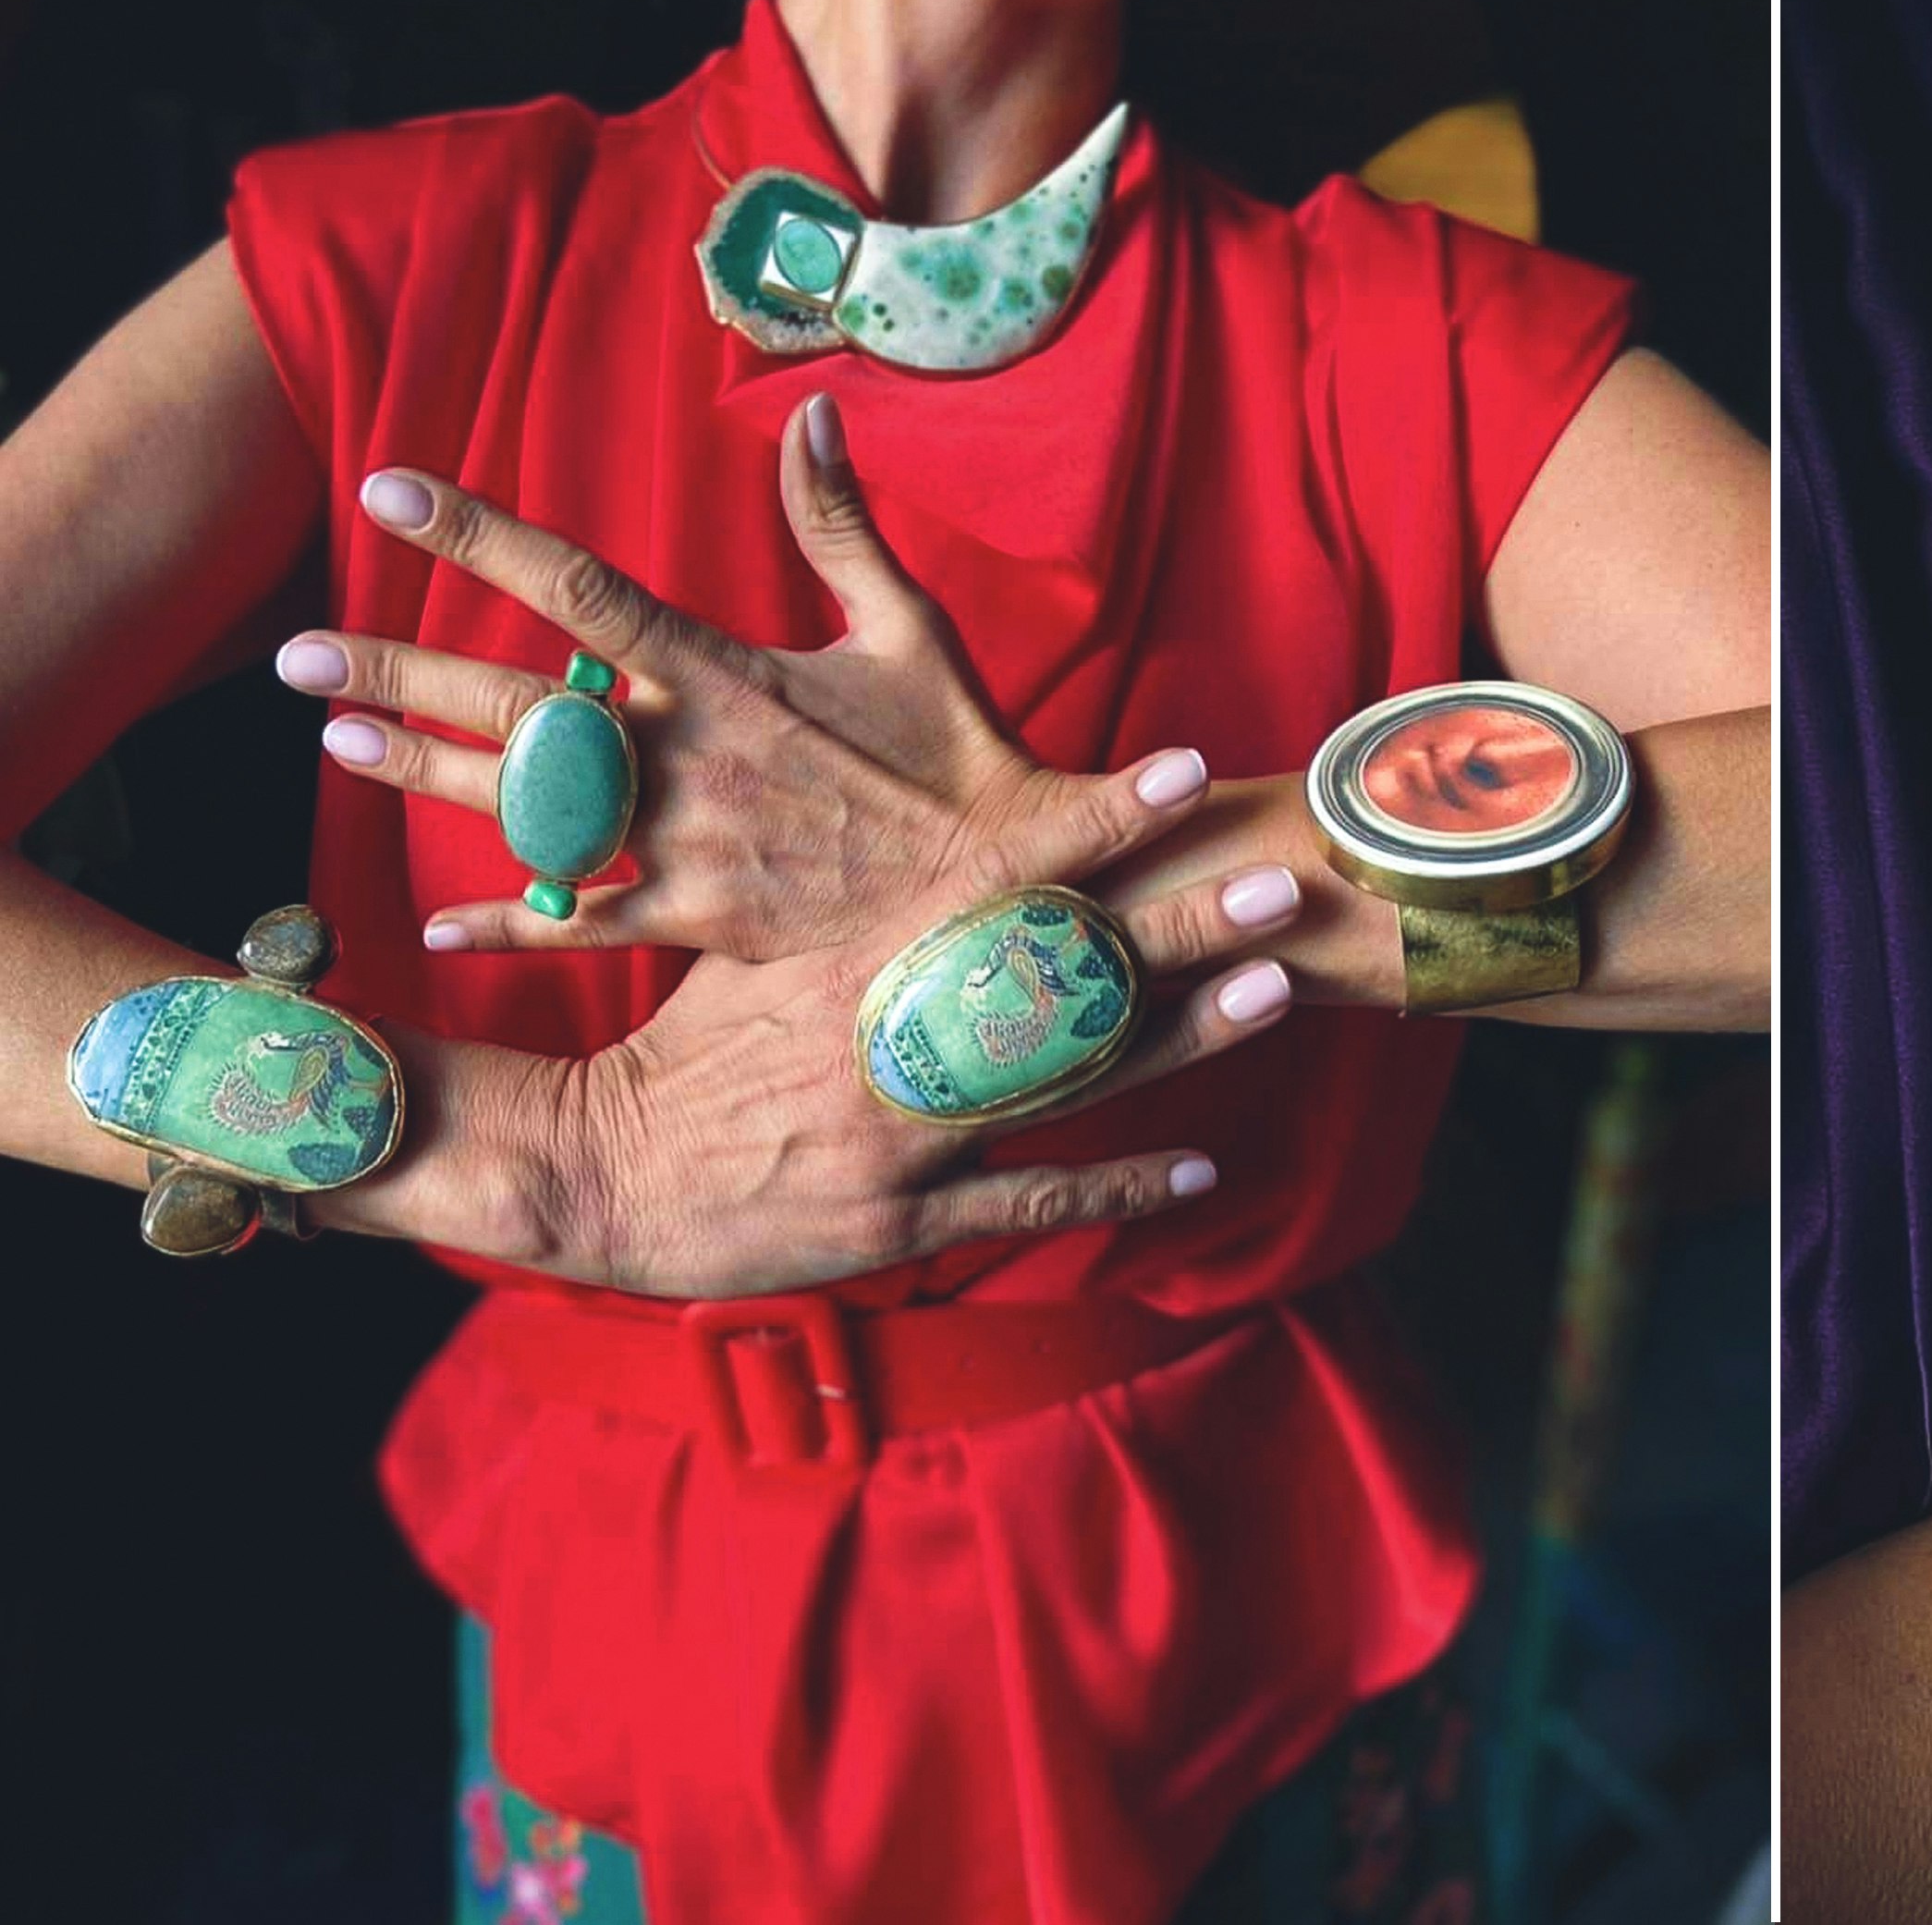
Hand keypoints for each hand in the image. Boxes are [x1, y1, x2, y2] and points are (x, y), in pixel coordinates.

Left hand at [276, 394, 1151, 960]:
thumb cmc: (963, 755)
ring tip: (333, 744)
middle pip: (516, 703)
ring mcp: (690, 842)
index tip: (389, 491)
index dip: (480, 535)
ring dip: (423, 776)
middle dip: (396, 673)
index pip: (581, 586)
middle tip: (293, 657)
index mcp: (731, 672)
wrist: (1009, 887)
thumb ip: (843, 525)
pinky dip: (509, 924)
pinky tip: (434, 924)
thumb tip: (814, 411)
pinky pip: (584, 925)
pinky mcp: (704, 919)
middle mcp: (692, 753)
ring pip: (529, 807)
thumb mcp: (912, 629)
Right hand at [518, 773, 1307, 1299]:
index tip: (1180, 770)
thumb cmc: (689, 1049)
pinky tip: (1201, 1170)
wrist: (593, 1168)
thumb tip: (935, 840)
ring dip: (1181, 1036)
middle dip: (1181, 924)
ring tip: (1272, 992)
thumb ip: (861, 908)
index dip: (1097, 821)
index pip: (1001, 872)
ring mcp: (906, 1131)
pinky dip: (1119, 1185)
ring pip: (1069, 1076)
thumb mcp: (761, 953)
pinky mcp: (904, 1217)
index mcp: (863, 956)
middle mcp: (897, 1035)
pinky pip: (1032, 1199)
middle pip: (1064, 972)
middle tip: (1282, 883)